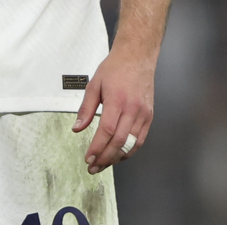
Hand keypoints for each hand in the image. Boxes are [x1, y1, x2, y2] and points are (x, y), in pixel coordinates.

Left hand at [73, 46, 155, 173]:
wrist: (137, 58)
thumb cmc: (114, 69)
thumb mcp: (94, 84)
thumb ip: (86, 108)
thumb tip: (77, 128)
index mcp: (117, 101)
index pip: (106, 131)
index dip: (97, 147)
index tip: (87, 158)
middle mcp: (132, 109)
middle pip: (119, 142)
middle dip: (105, 158)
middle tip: (93, 167)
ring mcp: (143, 114)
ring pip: (131, 144)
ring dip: (117, 158)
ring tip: (103, 164)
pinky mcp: (149, 116)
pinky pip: (140, 139)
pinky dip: (130, 150)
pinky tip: (119, 155)